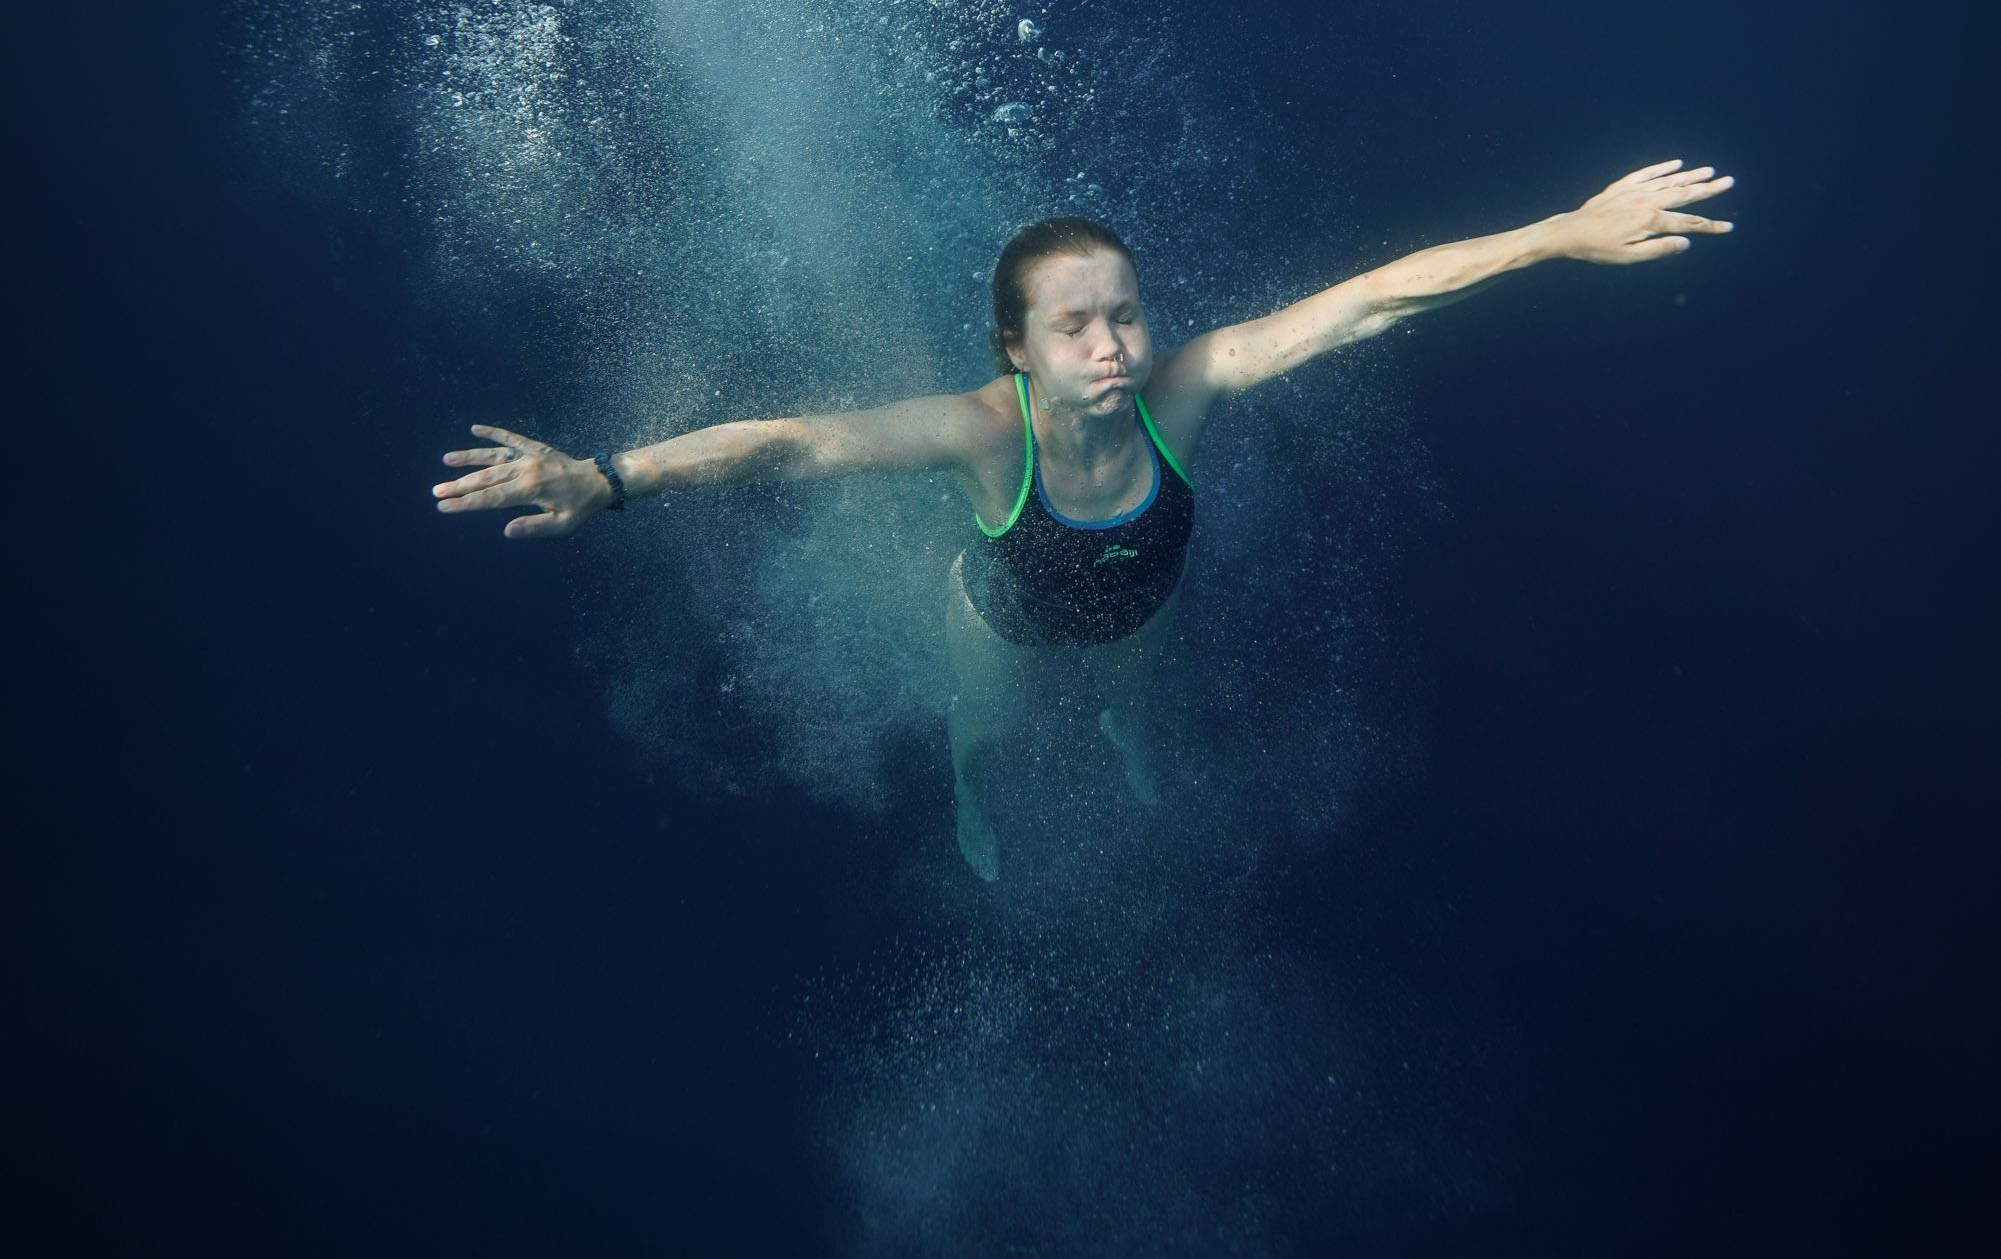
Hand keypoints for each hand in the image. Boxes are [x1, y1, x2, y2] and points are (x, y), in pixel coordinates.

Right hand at [432, 424, 612, 538]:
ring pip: (493, 456)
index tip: (444, 506)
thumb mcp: (562, 525)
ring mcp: (529, 456)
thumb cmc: (579, 507)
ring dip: (469, 457)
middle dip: (459, 485)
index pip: (491, 498)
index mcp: (531, 489)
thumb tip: (506, 531)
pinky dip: (494, 432)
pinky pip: (511, 438)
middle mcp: (527, 469)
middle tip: (436, 491)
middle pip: (486, 478)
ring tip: (446, 460)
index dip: (466, 503)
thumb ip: (534, 527)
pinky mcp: (534, 447)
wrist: (599, 481)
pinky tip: (475, 429)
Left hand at [1550, 159, 1734, 264]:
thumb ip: (1658, 250)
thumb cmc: (1598, 249)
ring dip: (1691, 175)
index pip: (1688, 224)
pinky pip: (1647, 173)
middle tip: (1729, 181)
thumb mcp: (1629, 257)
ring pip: (1669, 181)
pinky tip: (1676, 163)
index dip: (1710, 226)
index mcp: (1650, 221)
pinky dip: (1662, 168)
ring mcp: (1634, 191)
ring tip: (1710, 170)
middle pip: (1684, 195)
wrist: (1569, 232)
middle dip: (1708, 190)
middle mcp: (1646, 201)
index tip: (1729, 227)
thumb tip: (1686, 243)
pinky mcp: (1622, 186)